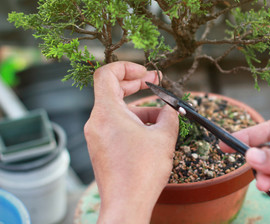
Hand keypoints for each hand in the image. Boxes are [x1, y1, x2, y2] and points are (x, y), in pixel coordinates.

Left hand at [84, 62, 178, 223]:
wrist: (127, 204)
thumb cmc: (141, 173)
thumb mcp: (164, 137)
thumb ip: (169, 115)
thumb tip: (170, 107)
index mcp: (107, 113)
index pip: (107, 74)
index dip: (127, 67)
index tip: (146, 74)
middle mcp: (97, 122)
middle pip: (112, 90)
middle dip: (135, 85)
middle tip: (154, 84)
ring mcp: (97, 135)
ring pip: (118, 110)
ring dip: (140, 109)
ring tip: (163, 119)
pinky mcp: (101, 147)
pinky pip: (116, 125)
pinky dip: (133, 123)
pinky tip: (152, 132)